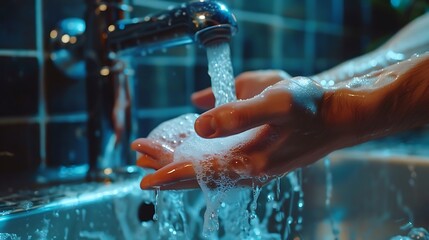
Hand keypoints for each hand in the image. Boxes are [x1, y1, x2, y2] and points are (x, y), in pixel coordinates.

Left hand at [133, 75, 348, 189]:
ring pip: (208, 170)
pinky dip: (200, 158)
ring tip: (156, 157)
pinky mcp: (259, 159)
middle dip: (167, 169)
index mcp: (251, 163)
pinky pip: (220, 163)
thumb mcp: (277, 103)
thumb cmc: (313, 109)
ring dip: (181, 164)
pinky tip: (190, 150)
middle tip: (140, 159)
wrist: (339, 117)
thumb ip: (238, 115)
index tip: (144, 179)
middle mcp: (249, 171)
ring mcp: (254, 167)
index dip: (169, 176)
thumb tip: (199, 126)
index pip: (200, 175)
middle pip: (199, 176)